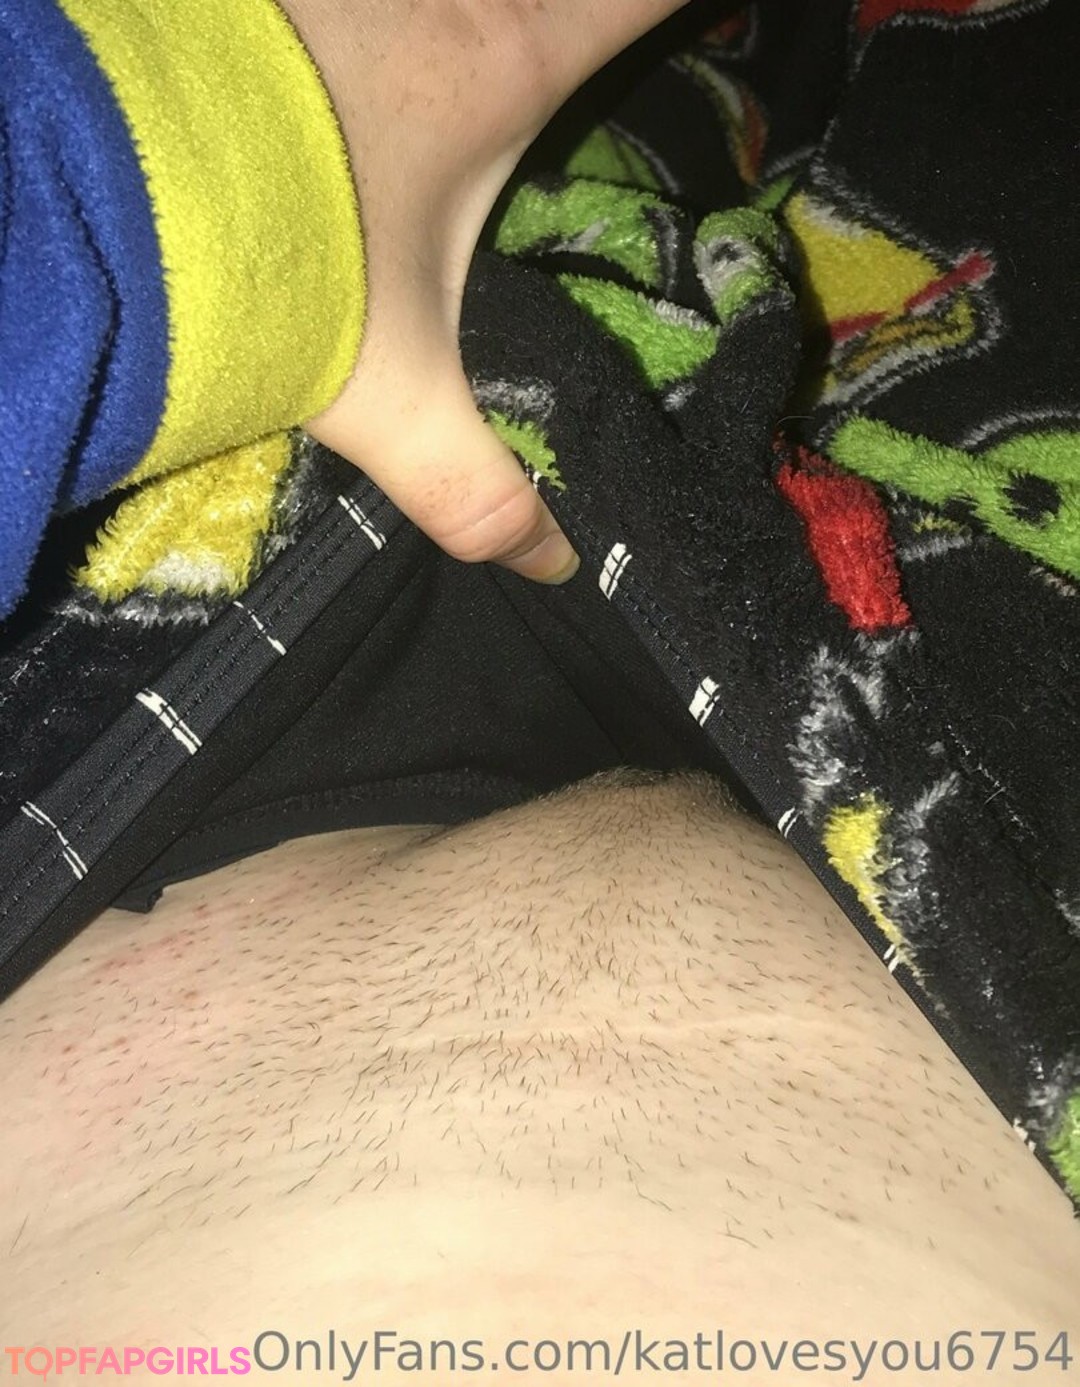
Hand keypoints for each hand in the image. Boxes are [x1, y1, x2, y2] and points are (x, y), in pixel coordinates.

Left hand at [278, 0, 689, 581]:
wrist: (106, 186)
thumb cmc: (275, 265)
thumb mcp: (386, 391)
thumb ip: (470, 484)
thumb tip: (548, 564)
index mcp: (498, 67)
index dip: (682, 2)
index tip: (711, 20)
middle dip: (561, 22)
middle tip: (567, 71)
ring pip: (443, 2)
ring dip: (458, 31)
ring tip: (450, 94)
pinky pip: (363, 14)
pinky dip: (375, 40)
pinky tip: (347, 92)